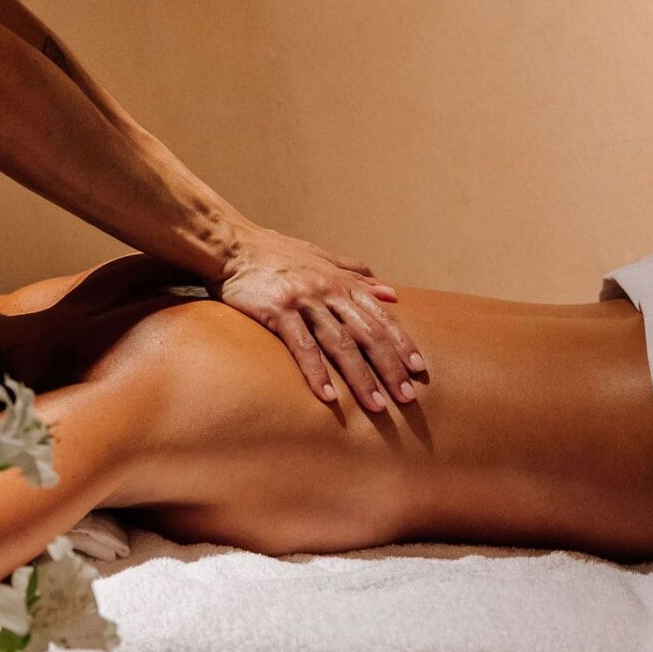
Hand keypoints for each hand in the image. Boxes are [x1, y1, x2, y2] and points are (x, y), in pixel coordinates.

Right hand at [212, 228, 424, 411]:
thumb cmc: (276, 253)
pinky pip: (302, 346)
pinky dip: (317, 372)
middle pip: (368, 334)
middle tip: (406, 398)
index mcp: (341, 282)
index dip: (402, 343)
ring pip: (341, 344)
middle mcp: (329, 291)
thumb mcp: (322, 258)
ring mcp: (305, 300)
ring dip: (361, 378)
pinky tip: (329, 396)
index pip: (381, 316)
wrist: (233, 245)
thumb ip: (356, 275)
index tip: (419, 369)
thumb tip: (391, 293)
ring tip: (376, 406)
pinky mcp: (279, 310)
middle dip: (390, 367)